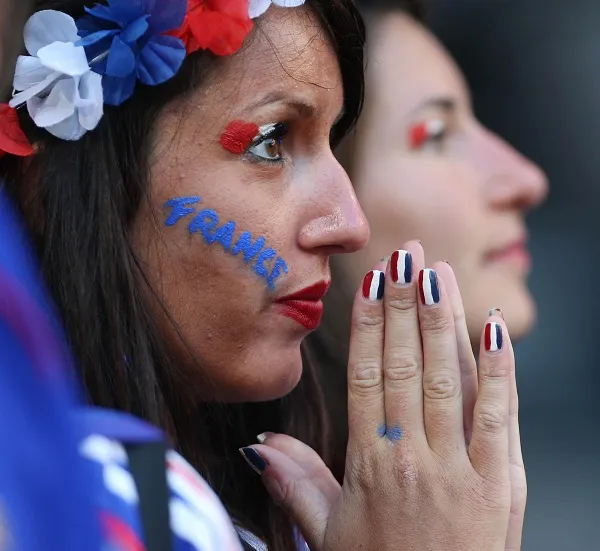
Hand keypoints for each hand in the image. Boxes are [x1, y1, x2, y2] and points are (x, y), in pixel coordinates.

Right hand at [241, 241, 518, 550]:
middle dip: (405, 303)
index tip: (371, 281)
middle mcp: (412, 456)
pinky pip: (500, 417)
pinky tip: (494, 329)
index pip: (366, 375)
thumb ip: (295, 484)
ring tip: (439, 274)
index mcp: (369, 463)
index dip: (368, 324)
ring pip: (448, 379)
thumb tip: (258, 447)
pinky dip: (498, 370)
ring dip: (444, 321)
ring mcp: (461, 468)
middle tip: (407, 254)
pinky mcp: (503, 484)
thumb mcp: (326, 534)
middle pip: (405, 364)